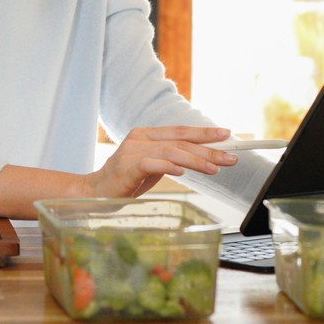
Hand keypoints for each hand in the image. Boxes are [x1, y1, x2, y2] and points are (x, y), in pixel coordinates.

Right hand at [86, 126, 234, 197]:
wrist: (94, 193)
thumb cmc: (124, 181)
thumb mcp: (151, 166)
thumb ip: (169, 158)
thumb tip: (198, 157)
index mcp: (146, 134)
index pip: (181, 131)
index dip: (204, 132)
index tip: (226, 135)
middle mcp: (140, 138)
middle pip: (181, 141)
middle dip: (208, 149)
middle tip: (230, 157)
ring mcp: (133, 151)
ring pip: (171, 151)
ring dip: (196, 160)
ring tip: (214, 168)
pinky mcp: (127, 166)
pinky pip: (152, 163)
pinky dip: (169, 166)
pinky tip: (183, 171)